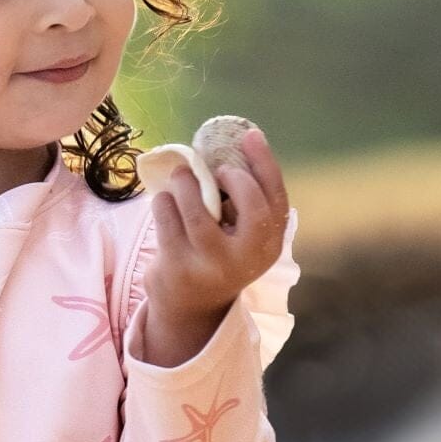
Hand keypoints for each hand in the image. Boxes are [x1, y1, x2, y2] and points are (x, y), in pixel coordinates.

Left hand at [133, 125, 290, 365]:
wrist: (191, 306)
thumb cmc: (218, 255)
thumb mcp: (241, 236)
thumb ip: (243, 202)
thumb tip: (232, 144)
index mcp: (269, 245)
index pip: (276, 199)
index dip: (265, 164)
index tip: (250, 135)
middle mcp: (246, 258)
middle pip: (253, 208)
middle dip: (235, 179)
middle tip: (216, 169)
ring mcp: (212, 265)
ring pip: (199, 211)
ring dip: (186, 184)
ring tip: (181, 177)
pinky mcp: (178, 267)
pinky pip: (167, 220)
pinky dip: (164, 202)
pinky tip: (165, 201)